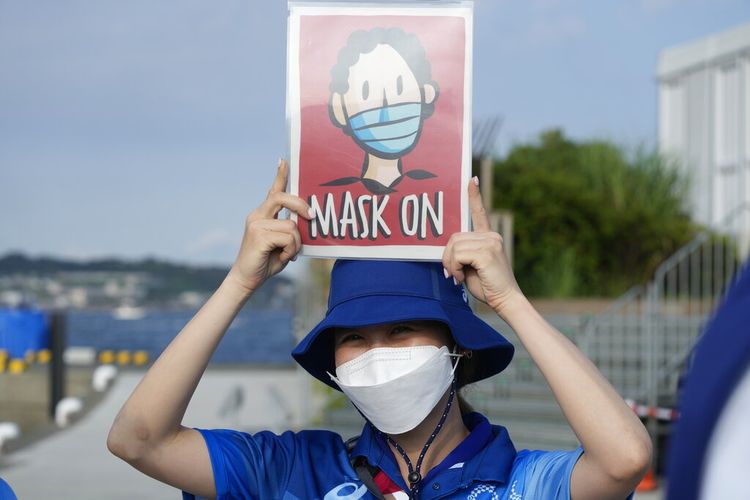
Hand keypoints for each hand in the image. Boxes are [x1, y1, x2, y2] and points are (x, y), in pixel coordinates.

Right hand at [227, 159, 313, 294]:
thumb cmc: (266, 262)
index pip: (274, 192)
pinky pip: (288, 238)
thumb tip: (306, 221)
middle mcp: (257, 215)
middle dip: (301, 206)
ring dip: (296, 244)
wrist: (246, 280)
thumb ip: (290, 230)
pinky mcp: (258, 235)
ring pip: (291, 225)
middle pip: (283, 198)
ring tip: (287, 255)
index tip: (284, 160)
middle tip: (313, 217)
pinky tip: (282, 258)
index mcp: (263, 215)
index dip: (280, 175)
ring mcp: (256, 224)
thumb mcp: (282, 243)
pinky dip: (290, 251)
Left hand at [442, 177, 521, 315]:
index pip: (480, 212)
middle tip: (452, 273)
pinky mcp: (487, 252)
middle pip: (455, 236)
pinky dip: (454, 267)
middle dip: (448, 256)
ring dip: (450, 264)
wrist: (505, 300)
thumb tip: (448, 250)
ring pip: (454, 245)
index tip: (471, 179)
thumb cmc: (488, 286)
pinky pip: (458, 254)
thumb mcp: (472, 266)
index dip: (474, 196)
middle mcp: (491, 235)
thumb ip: (463, 253)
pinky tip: (462, 278)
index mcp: (489, 237)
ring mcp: (490, 242)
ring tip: (458, 277)